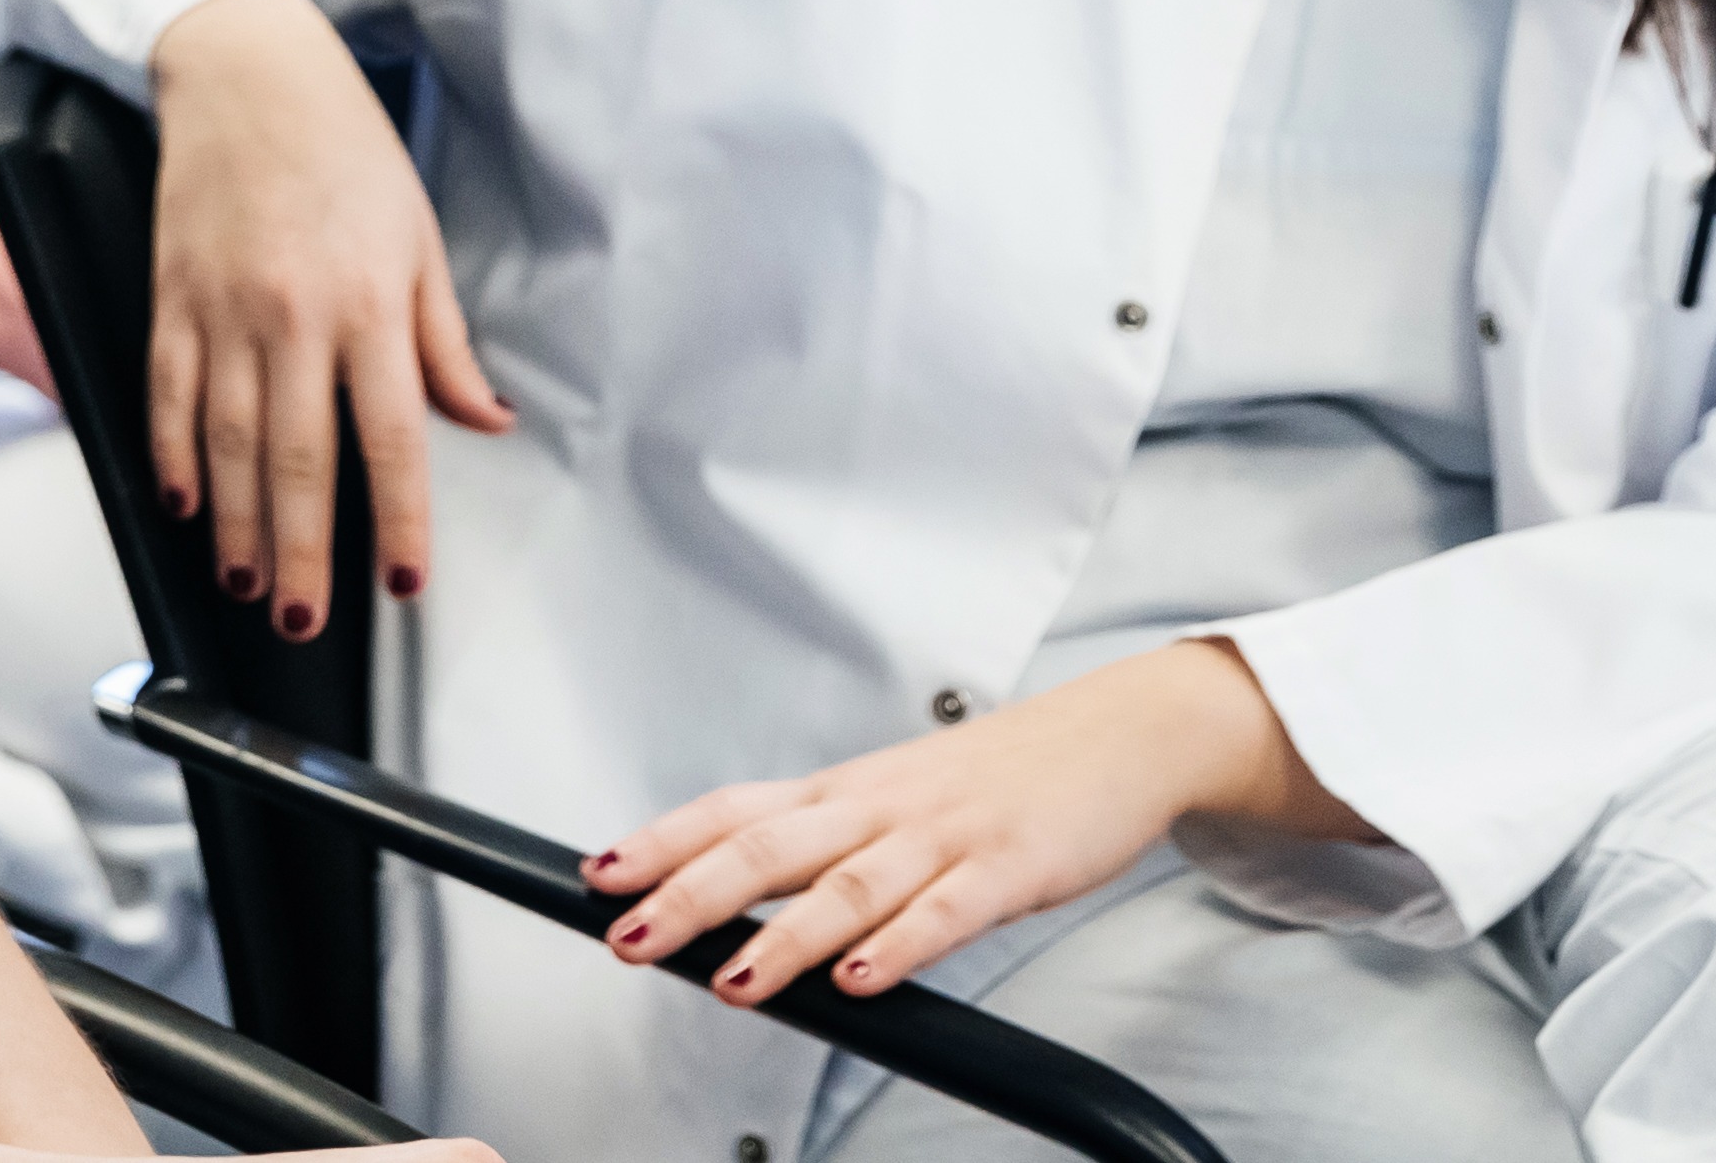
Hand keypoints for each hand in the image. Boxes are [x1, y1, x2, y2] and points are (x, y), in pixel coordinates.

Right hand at [143, 0, 499, 642]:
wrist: (244, 70)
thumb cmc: (343, 148)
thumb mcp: (418, 237)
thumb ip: (444, 341)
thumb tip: (485, 420)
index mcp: (368, 304)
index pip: (392, 438)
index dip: (399, 520)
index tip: (404, 582)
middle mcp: (293, 316)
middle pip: (299, 461)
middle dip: (301, 553)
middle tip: (300, 621)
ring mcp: (222, 311)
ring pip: (228, 443)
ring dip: (235, 525)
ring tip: (246, 583)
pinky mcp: (170, 299)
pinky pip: (168, 396)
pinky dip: (174, 457)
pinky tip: (186, 506)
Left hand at [579, 640, 1358, 1007]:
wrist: (1116, 734)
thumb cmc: (997, 776)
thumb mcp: (894, 797)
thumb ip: (822, 843)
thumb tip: (731, 894)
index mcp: (844, 791)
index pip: (733, 809)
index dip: (662, 840)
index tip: (598, 873)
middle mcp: (878, 806)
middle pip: (768, 848)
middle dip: (690, 894)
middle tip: (628, 935)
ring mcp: (942, 836)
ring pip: (847, 887)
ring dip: (783, 937)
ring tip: (729, 981)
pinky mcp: (1008, 867)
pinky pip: (944, 912)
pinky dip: (899, 947)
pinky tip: (859, 980)